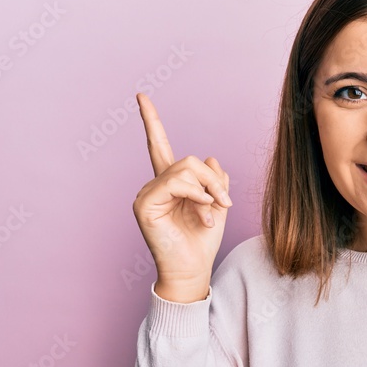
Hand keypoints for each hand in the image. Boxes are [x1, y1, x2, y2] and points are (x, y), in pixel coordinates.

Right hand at [132, 93, 232, 296]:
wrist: (193, 270)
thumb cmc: (202, 242)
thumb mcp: (217, 204)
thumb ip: (214, 179)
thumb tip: (210, 158)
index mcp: (170, 183)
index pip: (159, 145)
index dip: (150, 121)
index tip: (141, 97)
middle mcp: (155, 185)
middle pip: (187, 160)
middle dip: (212, 179)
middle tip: (226, 202)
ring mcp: (147, 194)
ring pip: (183, 169)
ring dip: (207, 189)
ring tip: (214, 211)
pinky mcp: (145, 204)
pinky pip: (174, 182)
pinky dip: (195, 194)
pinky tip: (203, 211)